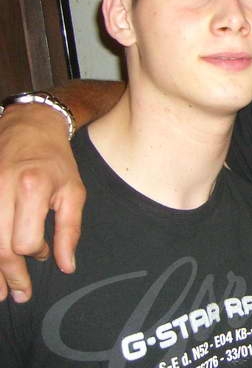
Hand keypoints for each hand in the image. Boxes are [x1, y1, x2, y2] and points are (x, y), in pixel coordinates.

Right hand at [0, 103, 84, 301]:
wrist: (29, 127)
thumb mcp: (73, 191)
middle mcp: (1, 188)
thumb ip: (70, 230)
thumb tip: (66, 266)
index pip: (24, 240)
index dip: (34, 253)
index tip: (42, 253)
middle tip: (18, 295)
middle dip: (8, 275)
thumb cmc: (55, 160)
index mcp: (32, 187)